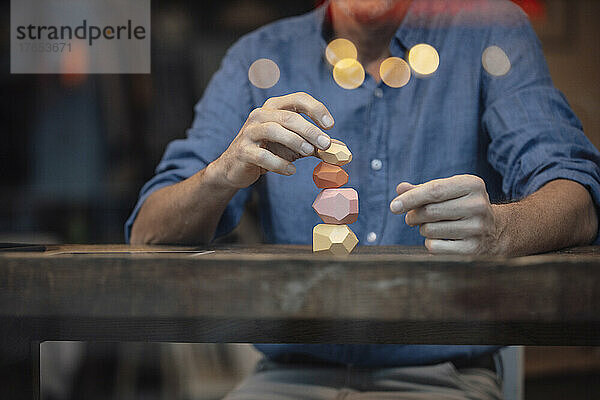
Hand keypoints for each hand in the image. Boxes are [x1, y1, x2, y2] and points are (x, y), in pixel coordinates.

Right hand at [211, 92, 334, 188]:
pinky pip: (263, 155)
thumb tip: (341, 151)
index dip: (316, 109)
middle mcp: (260, 115)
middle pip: (289, 116)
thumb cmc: (269, 152)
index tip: (330, 126)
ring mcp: (249, 132)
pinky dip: (279, 164)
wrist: (236, 168)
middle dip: (310, 130)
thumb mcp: (294, 146)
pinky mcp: (243, 151)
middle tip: (326, 144)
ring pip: (274, 130)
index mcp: (274, 108)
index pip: (299, 99)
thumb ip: (315, 145)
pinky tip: (291, 171)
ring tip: (308, 153)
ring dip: (295, 141)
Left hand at [389, 175, 501, 253]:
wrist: (495, 230)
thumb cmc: (461, 205)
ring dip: (422, 229)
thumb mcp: (447, 191)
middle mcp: (478, 205)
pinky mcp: (473, 248)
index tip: (393, 206)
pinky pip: (434, 247)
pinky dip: (429, 243)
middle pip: (429, 211)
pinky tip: (439, 238)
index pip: (434, 190)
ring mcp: (477, 228)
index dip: (410, 198)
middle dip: (413, 215)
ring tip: (430, 226)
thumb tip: (400, 189)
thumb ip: (422, 189)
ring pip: (429, 230)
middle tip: (411, 217)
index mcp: (472, 184)